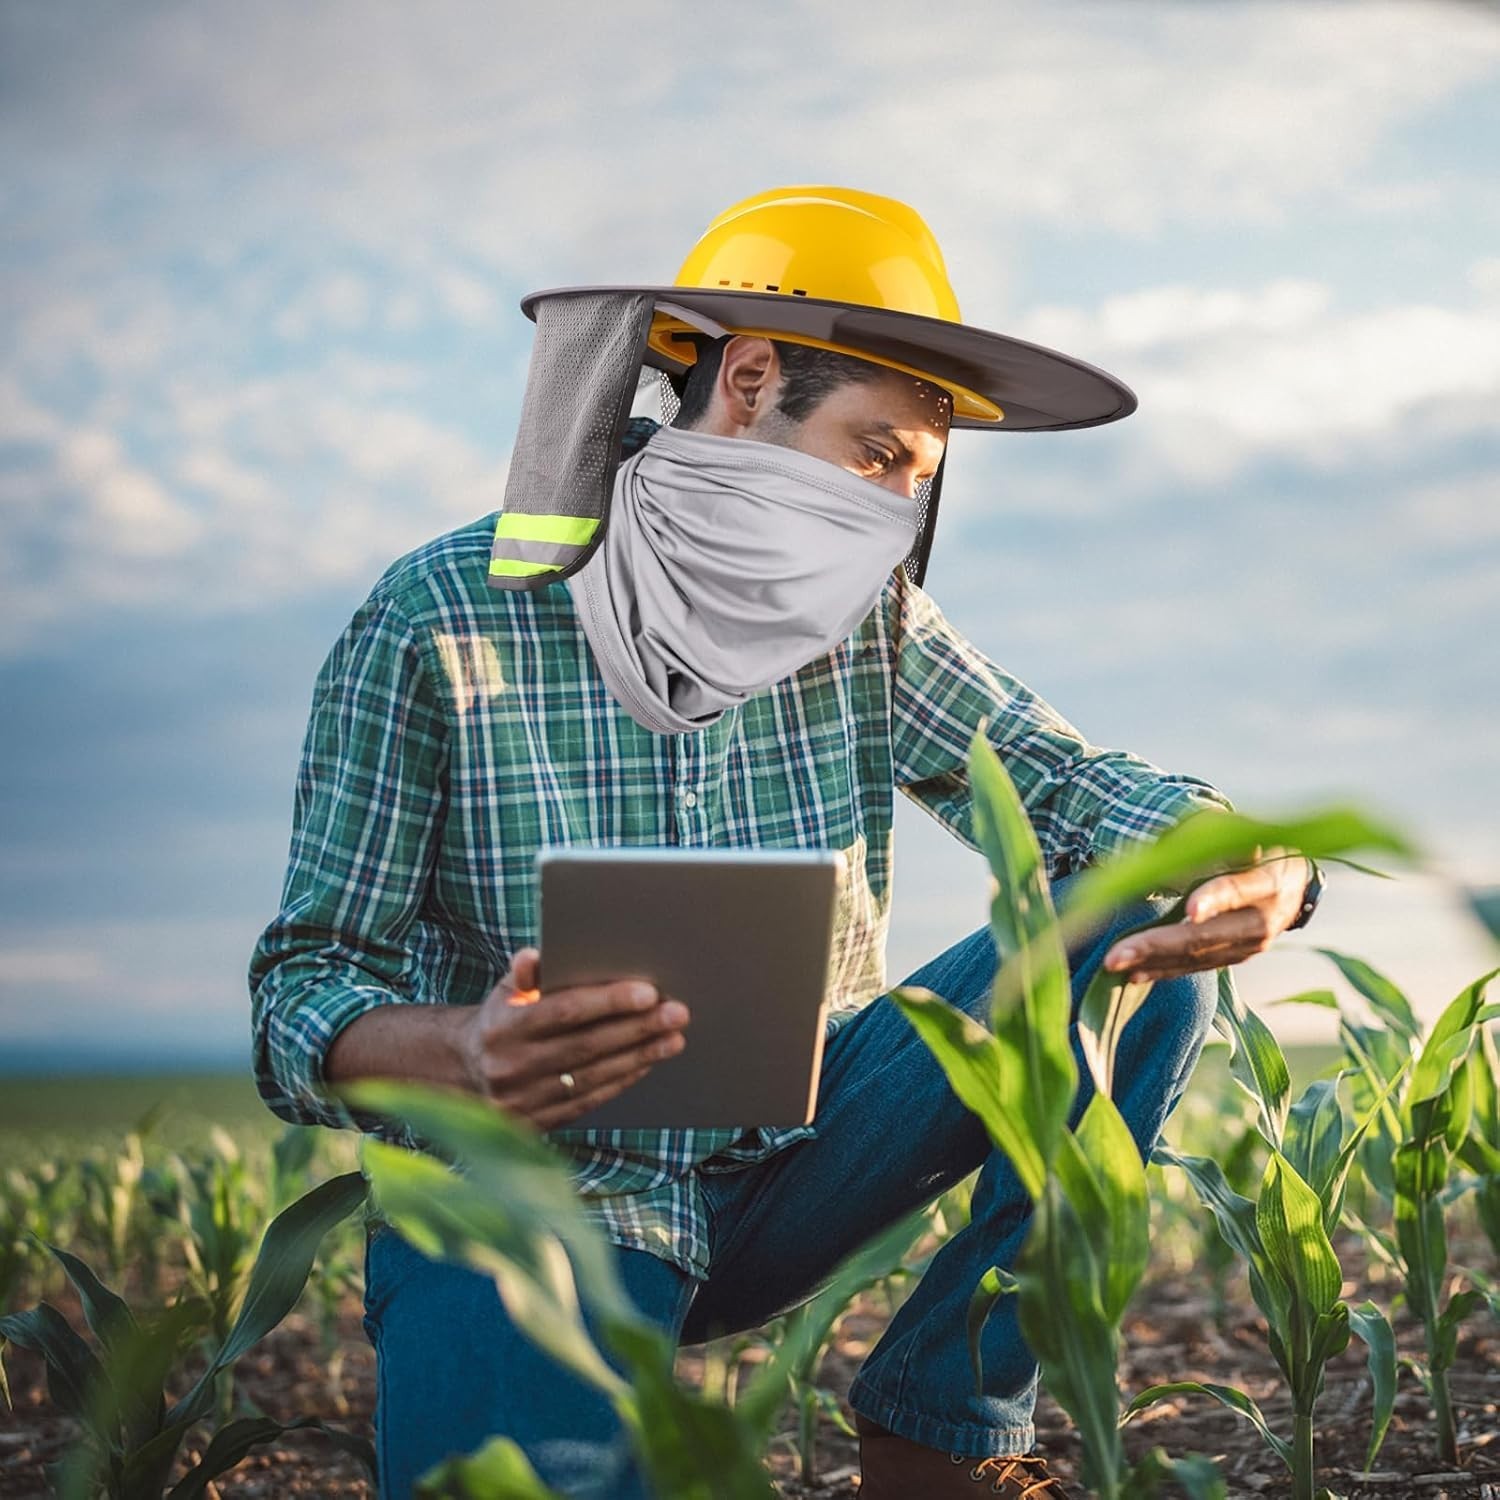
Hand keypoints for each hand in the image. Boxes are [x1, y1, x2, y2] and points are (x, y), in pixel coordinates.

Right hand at [462, 947, 689, 1128]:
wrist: (466, 1073)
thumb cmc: (501, 1020)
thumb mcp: (504, 992)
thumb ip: (525, 975)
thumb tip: (535, 956)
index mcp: (502, 1028)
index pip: (564, 1012)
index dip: (608, 1002)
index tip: (648, 993)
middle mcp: (510, 1066)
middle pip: (586, 1046)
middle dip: (637, 1029)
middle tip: (676, 1014)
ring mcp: (522, 1100)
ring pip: (592, 1077)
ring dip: (639, 1057)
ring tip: (673, 1039)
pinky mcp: (535, 1124)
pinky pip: (587, 1101)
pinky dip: (621, 1081)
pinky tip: (646, 1064)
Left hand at [1101, 846, 1313, 983]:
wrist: (1291, 882)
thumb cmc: (1256, 847)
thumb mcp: (1243, 833)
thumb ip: (1214, 838)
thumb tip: (1171, 848)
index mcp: (1267, 880)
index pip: (1237, 889)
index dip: (1214, 899)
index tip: (1190, 910)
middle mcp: (1262, 919)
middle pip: (1206, 935)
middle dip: (1158, 944)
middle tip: (1116, 954)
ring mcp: (1250, 945)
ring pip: (1196, 956)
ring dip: (1152, 961)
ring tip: (1114, 963)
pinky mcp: (1235, 957)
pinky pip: (1196, 967)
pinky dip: (1164, 969)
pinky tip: (1134, 974)